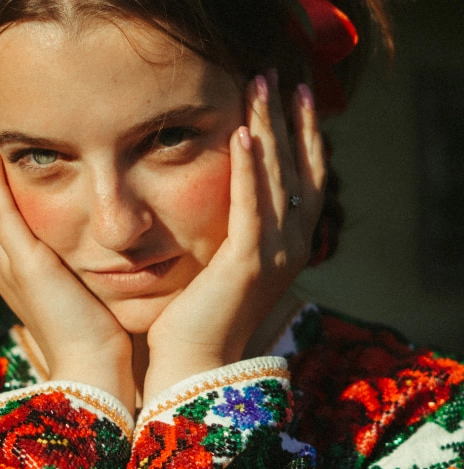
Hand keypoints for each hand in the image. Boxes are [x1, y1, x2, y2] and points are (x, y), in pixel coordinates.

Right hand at [0, 91, 135, 411]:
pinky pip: (2, 211)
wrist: (96, 369)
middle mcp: (5, 258)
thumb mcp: (89, 282)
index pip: (4, 201)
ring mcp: (8, 260)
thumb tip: (109, 232)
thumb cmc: (102, 331)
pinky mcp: (22, 262)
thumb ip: (85, 256)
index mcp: (20, 263)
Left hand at [143, 72, 325, 401]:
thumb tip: (224, 199)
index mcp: (287, 248)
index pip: (304, 182)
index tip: (294, 101)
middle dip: (291, 121)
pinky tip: (243, 133)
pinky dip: (249, 169)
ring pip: (279, 179)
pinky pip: (252, 206)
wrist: (193, 361)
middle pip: (299, 170)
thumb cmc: (201, 315)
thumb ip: (235, 232)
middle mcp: (290, 248)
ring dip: (271, 129)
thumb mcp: (227, 264)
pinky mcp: (246, 263)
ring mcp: (273, 256)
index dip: (304, 139)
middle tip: (282, 78)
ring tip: (262, 87)